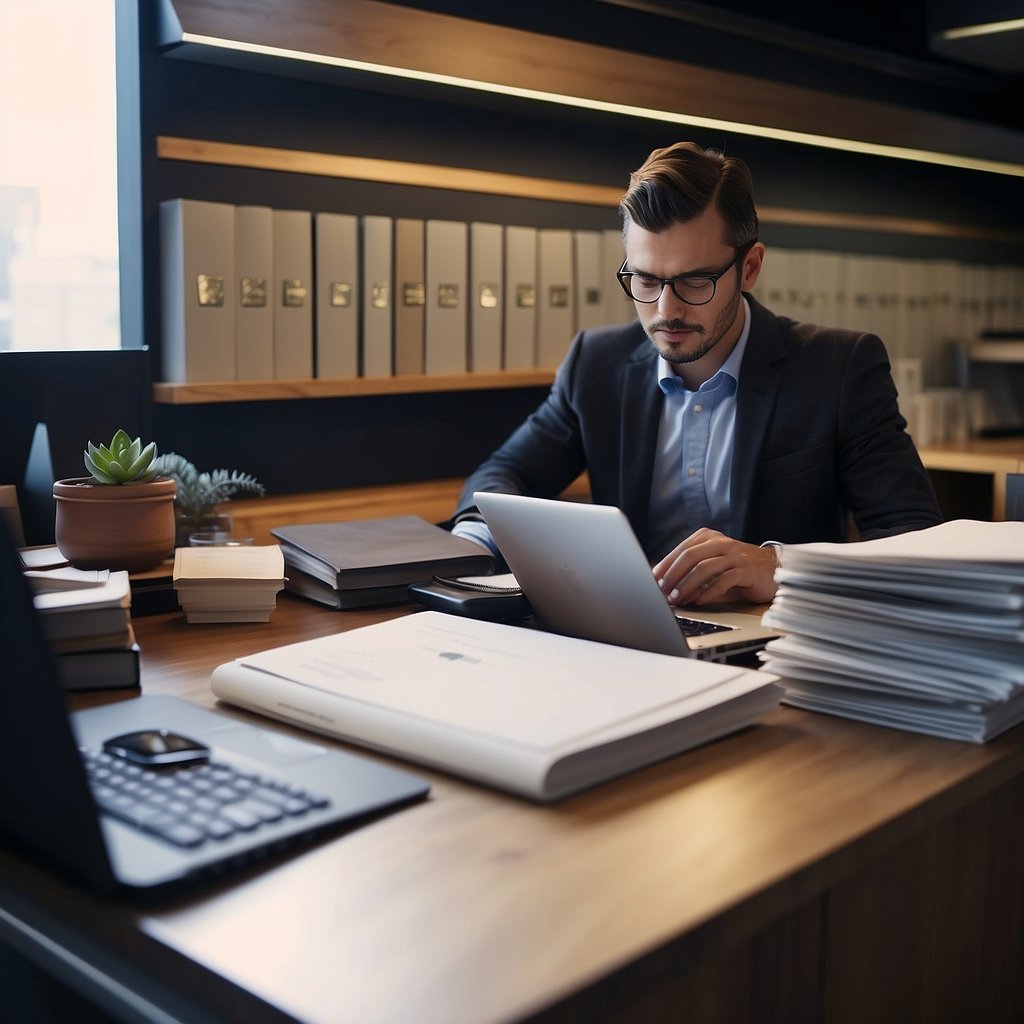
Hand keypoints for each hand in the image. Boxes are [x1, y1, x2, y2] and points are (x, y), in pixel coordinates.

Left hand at [652, 529, 778, 605]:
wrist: (774, 569)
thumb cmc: (739, 567)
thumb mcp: (714, 562)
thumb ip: (693, 567)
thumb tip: (665, 581)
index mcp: (710, 537)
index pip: (682, 549)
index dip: (666, 564)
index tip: (654, 579)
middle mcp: (722, 543)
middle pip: (691, 556)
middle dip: (673, 575)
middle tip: (662, 590)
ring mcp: (735, 555)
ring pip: (705, 568)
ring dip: (687, 585)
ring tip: (677, 598)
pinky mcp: (747, 570)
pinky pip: (723, 580)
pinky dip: (708, 592)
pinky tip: (698, 601)